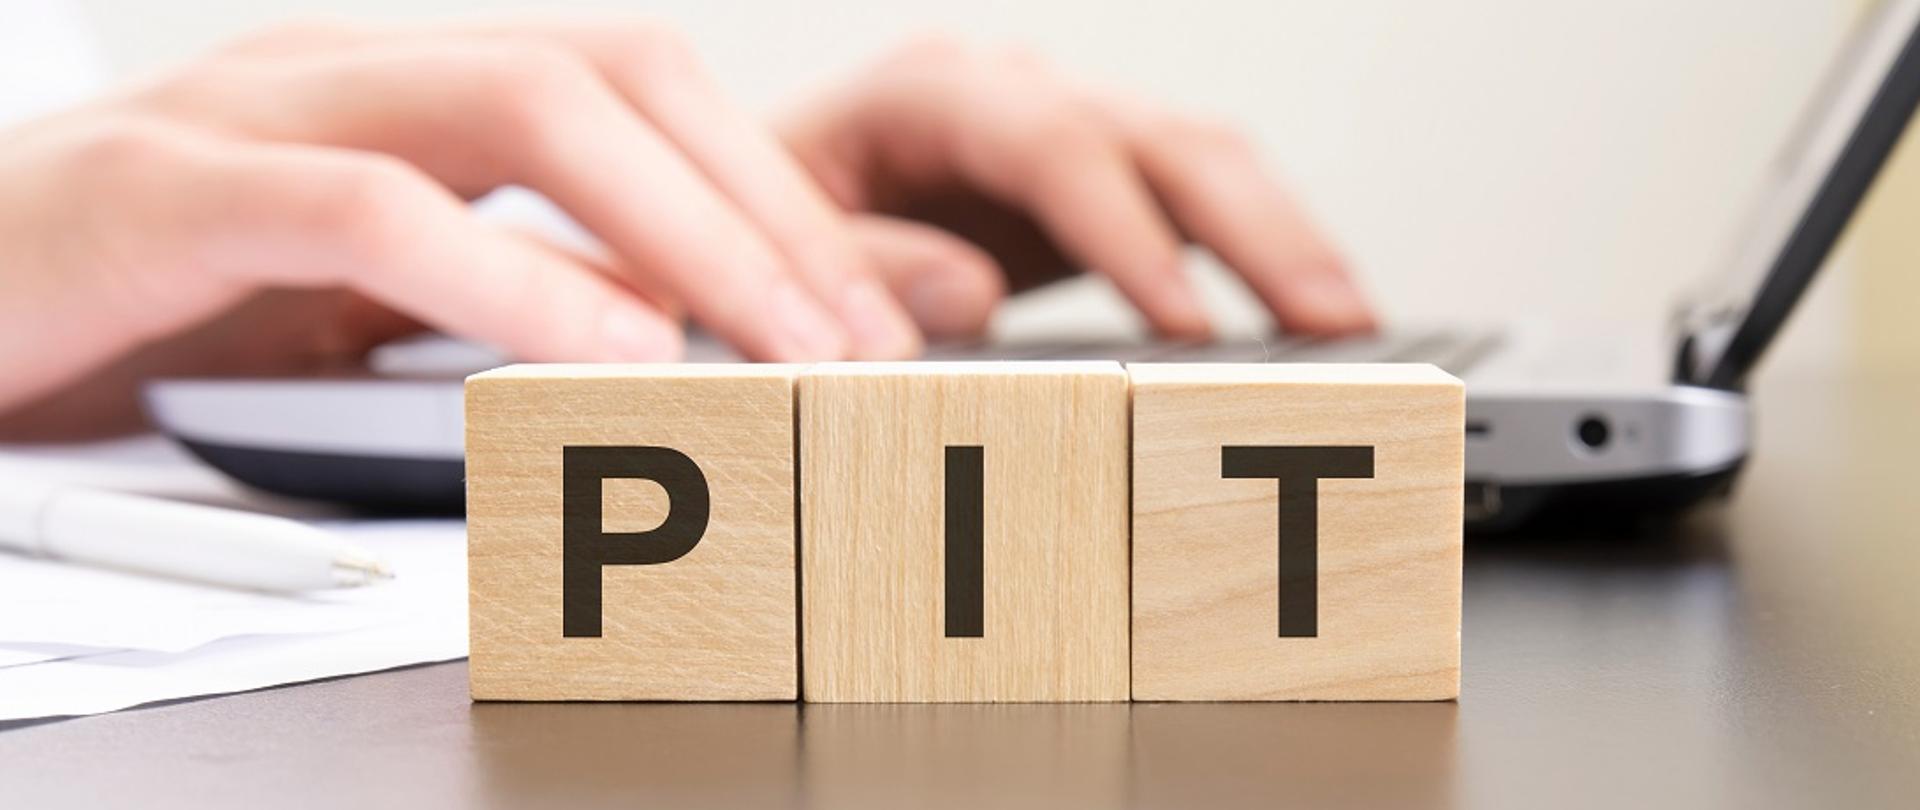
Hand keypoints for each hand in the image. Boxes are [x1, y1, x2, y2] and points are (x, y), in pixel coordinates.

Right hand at [0, 18, 923, 436]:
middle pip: (616, 73)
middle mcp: (360, 69)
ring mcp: (263, 112)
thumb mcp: (380, 302)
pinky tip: (609, 352)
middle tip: (869, 335)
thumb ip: (532, 294)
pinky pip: (370, 209)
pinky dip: (510, 278)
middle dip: (764, 204)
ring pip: (519, 108)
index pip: (645, 91)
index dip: (781, 190)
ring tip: (782, 343)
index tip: (890, 304)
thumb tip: (698, 327)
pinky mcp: (171, 192)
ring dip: (681, 230)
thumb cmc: (153, 301)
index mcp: (418, 88)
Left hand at [781, 36, 1375, 338]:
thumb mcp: (769, 250)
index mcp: (923, 94)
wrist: (754, 216)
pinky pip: (1194, 200)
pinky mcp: (1089, 183)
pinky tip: (1310, 309)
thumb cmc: (755, 234)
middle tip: (1330, 320)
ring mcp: (1056, 131)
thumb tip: (966, 293)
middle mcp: (1006, 94)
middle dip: (1254, 228)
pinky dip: (1257, 252)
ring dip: (1281, 236)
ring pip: (1200, 156)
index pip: (1049, 143)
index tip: (1185, 323)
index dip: (1125, 233)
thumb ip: (856, 268)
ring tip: (1352, 322)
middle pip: (1157, 135)